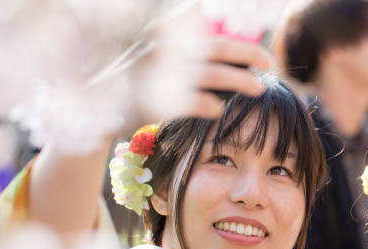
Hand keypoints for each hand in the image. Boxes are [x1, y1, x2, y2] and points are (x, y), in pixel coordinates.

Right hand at [130, 5, 271, 121]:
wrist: (99, 106)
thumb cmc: (134, 80)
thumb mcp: (155, 53)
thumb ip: (181, 45)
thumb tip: (221, 51)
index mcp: (165, 34)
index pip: (203, 21)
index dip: (230, 27)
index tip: (251, 35)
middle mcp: (165, 50)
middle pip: (215, 48)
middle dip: (247, 54)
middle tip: (268, 63)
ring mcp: (163, 74)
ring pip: (212, 74)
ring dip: (240, 80)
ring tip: (259, 88)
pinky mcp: (160, 101)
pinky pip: (195, 101)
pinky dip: (211, 104)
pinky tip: (219, 109)